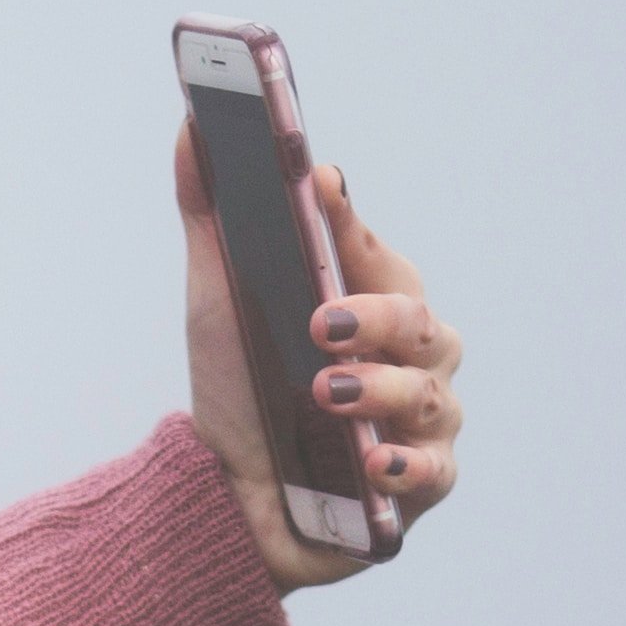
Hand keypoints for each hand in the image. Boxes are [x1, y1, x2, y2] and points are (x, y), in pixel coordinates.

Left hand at [176, 128, 465, 590]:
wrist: (224, 497)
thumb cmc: (240, 391)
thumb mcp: (218, 300)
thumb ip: (212, 215)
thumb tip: (192, 128)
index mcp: (372, 302)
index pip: (374, 252)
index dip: (351, 222)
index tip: (317, 187)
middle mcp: (409, 358)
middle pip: (420, 321)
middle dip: (375, 318)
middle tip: (321, 323)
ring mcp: (420, 423)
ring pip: (427, 395)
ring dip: (378, 391)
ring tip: (326, 392)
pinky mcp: (417, 488)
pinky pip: (433, 472)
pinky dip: (406, 466)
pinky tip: (373, 463)